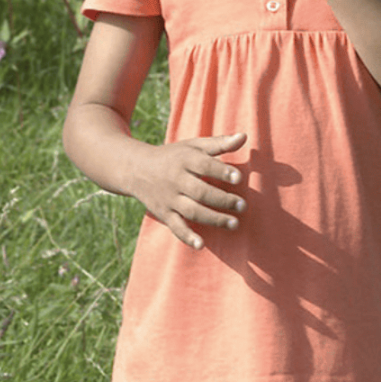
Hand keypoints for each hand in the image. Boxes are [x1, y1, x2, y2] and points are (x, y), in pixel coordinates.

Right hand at [133, 132, 247, 249]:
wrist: (136, 169)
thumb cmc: (174, 156)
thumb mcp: (194, 145)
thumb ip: (219, 143)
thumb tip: (244, 136)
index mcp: (185, 160)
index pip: (205, 165)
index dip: (222, 172)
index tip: (239, 178)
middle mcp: (176, 180)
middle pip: (200, 192)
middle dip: (222, 200)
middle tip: (242, 205)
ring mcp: (169, 199)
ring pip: (191, 211)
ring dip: (213, 219)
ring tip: (234, 223)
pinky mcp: (164, 214)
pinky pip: (175, 227)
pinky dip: (187, 237)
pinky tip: (201, 245)